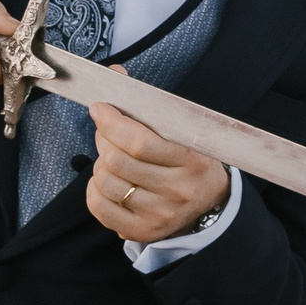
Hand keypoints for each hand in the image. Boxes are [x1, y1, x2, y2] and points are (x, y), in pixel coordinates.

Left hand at [88, 93, 231, 243]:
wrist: (210, 204)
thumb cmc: (191, 160)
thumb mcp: (181, 131)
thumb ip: (148, 104)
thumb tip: (115, 74)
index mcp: (192, 161)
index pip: (139, 142)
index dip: (112, 122)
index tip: (101, 109)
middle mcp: (178, 191)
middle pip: (117, 161)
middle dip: (104, 139)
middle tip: (108, 132)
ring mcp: (160, 214)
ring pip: (106, 182)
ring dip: (101, 165)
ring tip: (112, 160)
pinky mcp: (142, 230)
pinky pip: (99, 206)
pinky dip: (95, 189)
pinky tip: (109, 182)